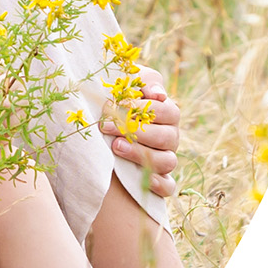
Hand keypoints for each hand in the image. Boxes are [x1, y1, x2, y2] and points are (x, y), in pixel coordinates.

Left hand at [106, 68, 179, 198]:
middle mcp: (169, 137)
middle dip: (136, 131)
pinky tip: (140, 177)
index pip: (166, 111)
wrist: (98, 122)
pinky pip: (168, 186)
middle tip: (107, 126)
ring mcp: (165, 158)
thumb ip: (145, 81)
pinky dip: (157, 184)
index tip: (114, 105)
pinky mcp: (158, 179)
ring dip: (141, 154)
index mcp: (167, 113)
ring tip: (115, 147)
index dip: (142, 108)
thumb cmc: (114, 97)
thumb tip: (159, 94)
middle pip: (167, 137)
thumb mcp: (126, 82)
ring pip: (167, 161)